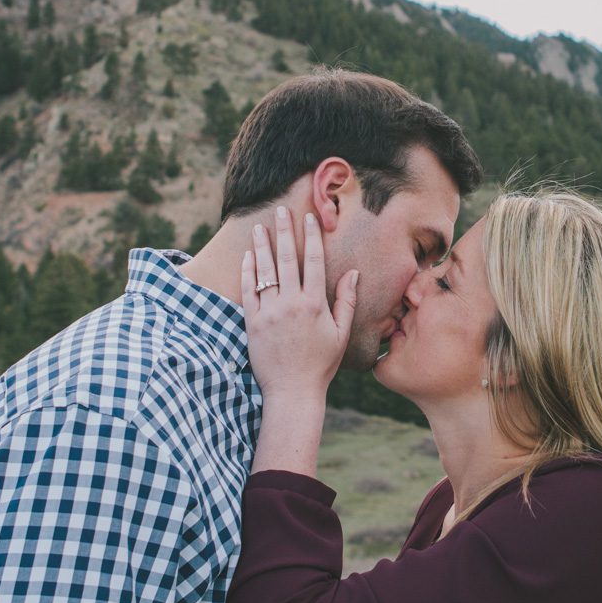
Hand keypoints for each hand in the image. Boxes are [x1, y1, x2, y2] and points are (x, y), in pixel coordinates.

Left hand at [241, 206, 358, 475]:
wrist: (292, 391)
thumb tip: (353, 273)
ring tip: (259, 228)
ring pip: (265, 271)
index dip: (311, 237)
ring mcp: (269, 312)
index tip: (308, 218)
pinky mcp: (252, 323)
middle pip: (287, 259)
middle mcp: (291, 303)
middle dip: (284, 232)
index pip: (313, 261)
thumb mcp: (340, 333)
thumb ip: (345, 301)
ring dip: (262, 246)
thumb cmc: (321, 364)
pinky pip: (249, 291)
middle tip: (279, 211)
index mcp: (315, 304)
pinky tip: (248, 257)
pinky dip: (248, 272)